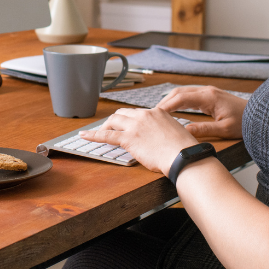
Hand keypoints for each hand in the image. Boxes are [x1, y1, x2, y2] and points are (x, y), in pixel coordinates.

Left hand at [81, 106, 198, 173]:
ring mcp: (135, 125)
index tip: (127, 126)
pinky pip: (106, 135)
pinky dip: (93, 135)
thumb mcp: (175, 133)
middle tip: (111, 129)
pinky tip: (84, 135)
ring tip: (100, 134)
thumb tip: (159, 139)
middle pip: (122, 113)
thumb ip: (163, 131)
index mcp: (157, 112)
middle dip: (115, 121)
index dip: (130, 120)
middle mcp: (145, 115)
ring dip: (105, 126)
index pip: (137, 113)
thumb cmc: (183, 150)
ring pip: (113, 120)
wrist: (183, 156)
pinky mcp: (129, 138)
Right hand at [156, 85, 246, 139]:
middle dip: (165, 101)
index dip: (167, 105)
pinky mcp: (210, 96)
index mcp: (209, 97)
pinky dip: (179, 101)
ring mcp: (208, 92)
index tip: (156, 113)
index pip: (181, 98)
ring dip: (171, 100)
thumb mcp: (224, 130)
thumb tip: (184, 131)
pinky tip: (174, 109)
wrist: (258, 116)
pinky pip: (190, 95)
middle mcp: (207, 91)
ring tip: (160, 112)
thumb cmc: (245, 122)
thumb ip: (203, 130)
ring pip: (183, 92)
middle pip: (179, 92)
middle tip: (153, 113)